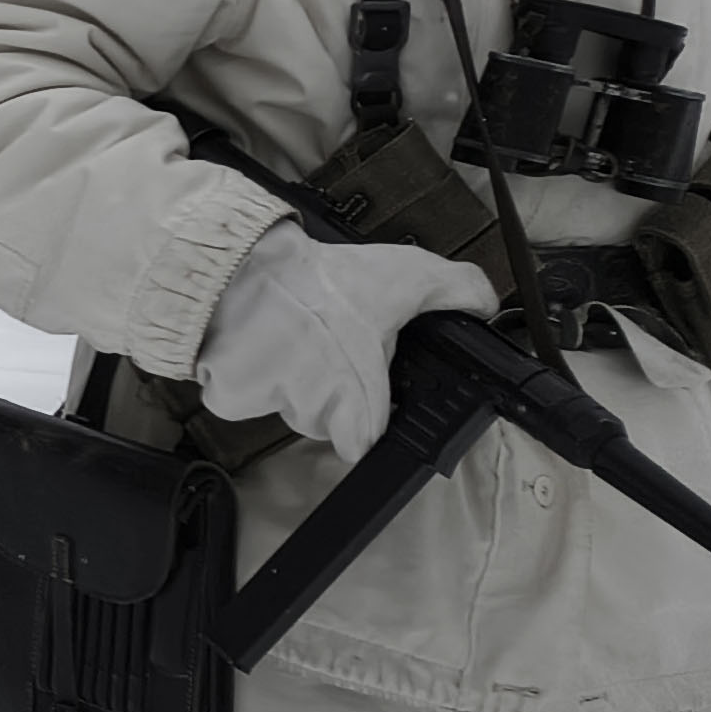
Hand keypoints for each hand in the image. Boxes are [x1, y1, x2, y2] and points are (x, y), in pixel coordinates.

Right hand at [191, 223, 497, 464]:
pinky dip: (245, 371)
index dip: (365, 417)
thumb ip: (459, 291)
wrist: (242, 271)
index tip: (362, 392)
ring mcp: (267, 408)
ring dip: (284, 378)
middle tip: (324, 342)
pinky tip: (255, 338)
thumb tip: (485, 305)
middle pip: (323, 418)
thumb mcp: (408, 275)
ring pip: (282, 403)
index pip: (365, 441)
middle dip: (323, 387)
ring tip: (287, 332)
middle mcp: (312, 414)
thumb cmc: (323, 283)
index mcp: (358, 402)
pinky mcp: (226, 396)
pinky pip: (241, 392)